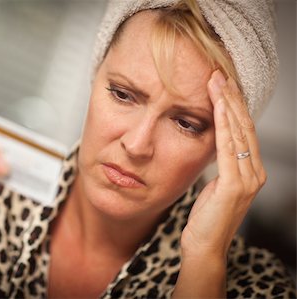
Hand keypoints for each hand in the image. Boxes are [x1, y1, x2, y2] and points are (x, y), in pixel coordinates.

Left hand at [180, 70, 266, 259]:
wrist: (204, 247)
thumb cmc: (207, 218)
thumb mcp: (215, 185)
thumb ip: (221, 165)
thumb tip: (212, 143)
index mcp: (250, 171)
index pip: (244, 131)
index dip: (234, 106)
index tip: (221, 85)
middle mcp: (255, 172)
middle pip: (245, 127)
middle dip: (232, 98)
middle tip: (219, 74)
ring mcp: (248, 179)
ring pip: (239, 133)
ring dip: (227, 105)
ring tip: (217, 82)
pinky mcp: (236, 186)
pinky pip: (229, 148)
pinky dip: (223, 124)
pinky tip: (218, 107)